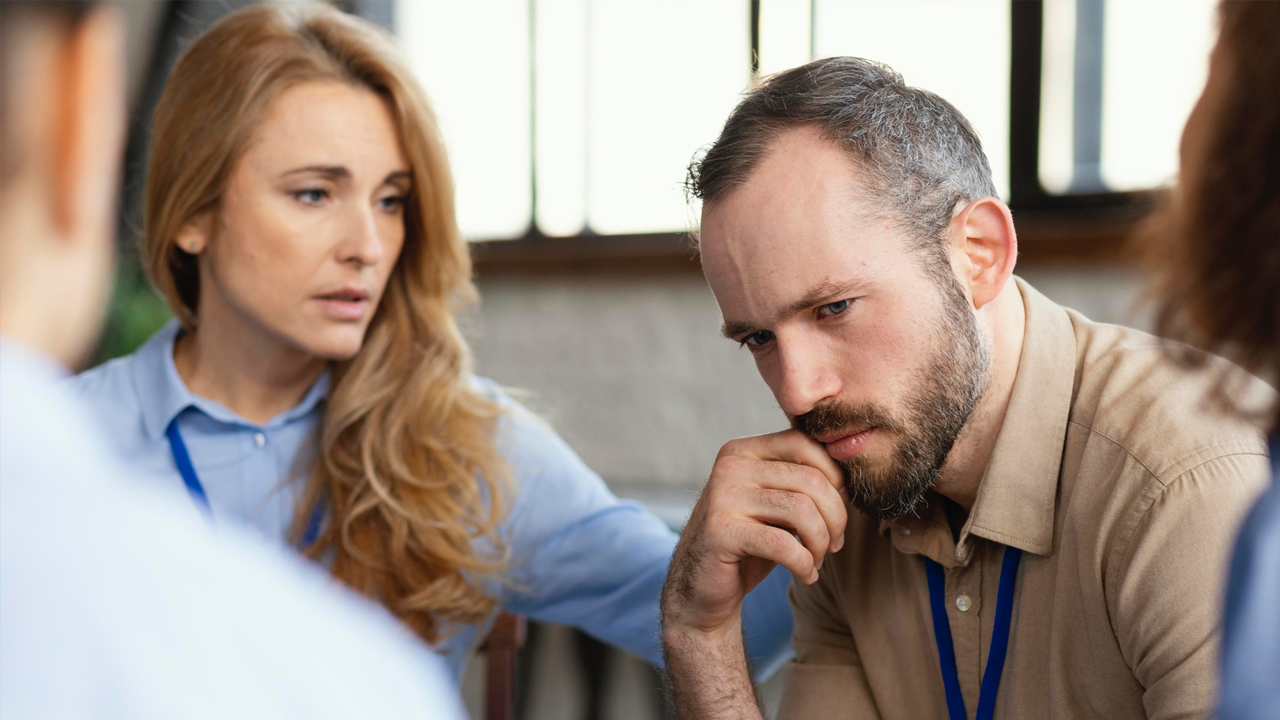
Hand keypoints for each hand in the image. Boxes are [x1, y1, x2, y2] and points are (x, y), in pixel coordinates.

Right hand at [663, 429, 847, 636]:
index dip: (835, 477)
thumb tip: (850, 477)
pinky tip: (805, 574)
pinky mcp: (721, 532)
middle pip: (810, 479)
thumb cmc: (749, 543)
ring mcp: (722, 497)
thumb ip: (805, 482)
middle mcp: (730, 466)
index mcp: (743, 450)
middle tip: (834, 544)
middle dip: (835, 517)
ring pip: (802, 511)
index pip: (804, 443)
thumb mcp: (776, 504)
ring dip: (821, 543)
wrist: (701, 588)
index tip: (839, 510)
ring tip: (818, 559)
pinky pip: (784, 545)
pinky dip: (804, 564)